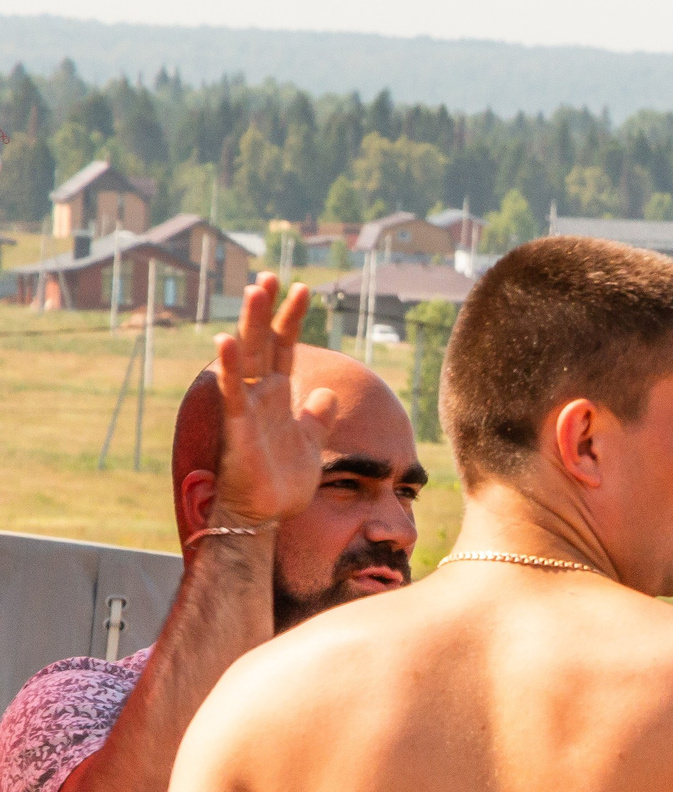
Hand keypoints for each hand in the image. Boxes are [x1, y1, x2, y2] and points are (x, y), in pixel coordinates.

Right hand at [209, 275, 339, 527]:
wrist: (265, 517)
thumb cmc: (282, 481)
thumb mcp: (310, 442)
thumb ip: (317, 417)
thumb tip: (327, 394)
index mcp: (279, 397)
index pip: (286, 348)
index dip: (292, 319)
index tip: (302, 289)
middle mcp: (260, 396)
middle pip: (264, 344)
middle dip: (267, 310)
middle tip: (271, 275)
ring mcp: (247, 410)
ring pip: (247, 359)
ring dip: (251, 325)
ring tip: (255, 290)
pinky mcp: (237, 430)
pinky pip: (232, 394)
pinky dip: (229, 368)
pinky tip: (226, 341)